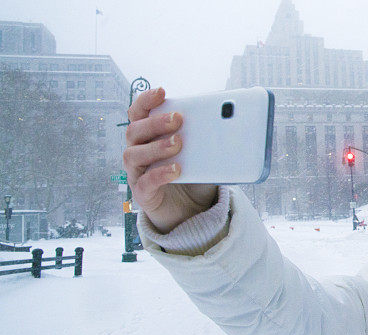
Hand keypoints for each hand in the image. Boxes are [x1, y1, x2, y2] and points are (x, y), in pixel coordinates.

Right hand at [123, 87, 217, 233]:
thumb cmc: (192, 175)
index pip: (138, 113)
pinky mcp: (143, 194)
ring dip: (156, 146)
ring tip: (178, 143)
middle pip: (135, 131)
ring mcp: (137, 173)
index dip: (146, 101)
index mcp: (148, 136)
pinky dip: (160, 174)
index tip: (162, 92)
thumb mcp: (201, 154)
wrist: (191, 209)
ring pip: (133, 155)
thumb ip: (208, 138)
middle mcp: (138, 151)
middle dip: (156, 122)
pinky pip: (145, 182)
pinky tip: (176, 169)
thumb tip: (233, 121)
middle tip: (178, 118)